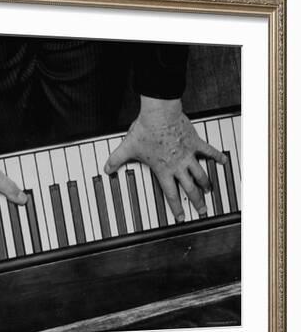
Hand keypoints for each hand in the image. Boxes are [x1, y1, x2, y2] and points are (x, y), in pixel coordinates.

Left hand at [104, 96, 226, 221]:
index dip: (175, 208)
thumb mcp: (127, 148)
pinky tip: (224, 161)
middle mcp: (178, 165)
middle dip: (196, 201)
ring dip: (205, 183)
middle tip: (203, 210)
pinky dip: (217, 156)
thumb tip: (107, 168)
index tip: (181, 217)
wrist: (160, 114)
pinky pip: (209, 151)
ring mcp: (188, 154)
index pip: (170, 194)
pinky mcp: (195, 142)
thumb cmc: (146, 130)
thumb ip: (116, 159)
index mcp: (163, 170)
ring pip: (200, 173)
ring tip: (209, 190)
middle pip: (190, 188)